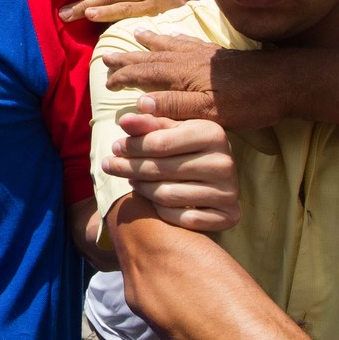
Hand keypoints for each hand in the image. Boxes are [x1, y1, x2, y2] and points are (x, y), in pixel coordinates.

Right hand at [103, 31, 288, 129]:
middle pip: (152, 57)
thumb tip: (140, 102)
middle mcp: (190, 60)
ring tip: (136, 35)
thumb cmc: (250, 102)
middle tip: (107, 57)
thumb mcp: (211, 112)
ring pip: (170, 45)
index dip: (125, 77)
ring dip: (150, 42)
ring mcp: (205, 55)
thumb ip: (176, 106)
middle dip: (129, 57)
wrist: (286, 81)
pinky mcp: (219, 55)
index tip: (107, 81)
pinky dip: (175, 38)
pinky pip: (189, 42)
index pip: (145, 74)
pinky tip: (174, 36)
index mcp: (184, 75)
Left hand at [104, 112, 239, 231]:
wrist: (217, 178)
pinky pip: (183, 219)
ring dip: (142, 189)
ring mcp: (229, 191)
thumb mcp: (171, 130)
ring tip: (131, 181)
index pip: (160, 142)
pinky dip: (161, 211)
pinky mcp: (229, 215)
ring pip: (168, 195)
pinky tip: (151, 200)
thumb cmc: (187, 148)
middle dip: (129, 167)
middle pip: (161, 169)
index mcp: (213, 133)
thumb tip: (124, 120)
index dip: (132, 146)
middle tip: (109, 165)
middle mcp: (225, 162)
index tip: (114, 148)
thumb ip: (147, 124)